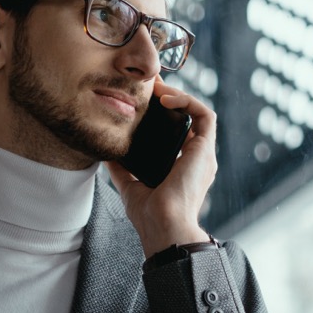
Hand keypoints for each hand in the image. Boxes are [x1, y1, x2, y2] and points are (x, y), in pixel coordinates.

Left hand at [104, 78, 216, 256]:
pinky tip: (165, 98)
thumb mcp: (130, 186)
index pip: (175, 132)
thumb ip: (122, 170)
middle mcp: (195, 158)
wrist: (164, 227)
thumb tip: (107, 155)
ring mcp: (202, 154)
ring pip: (197, 113)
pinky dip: (187, 101)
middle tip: (147, 85)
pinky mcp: (205, 150)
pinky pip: (205, 115)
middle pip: (186, 119)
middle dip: (169, 98)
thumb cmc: (150, 215)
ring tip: (156, 86)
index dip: (162, 114)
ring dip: (178, 95)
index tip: (142, 99)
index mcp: (181, 167)